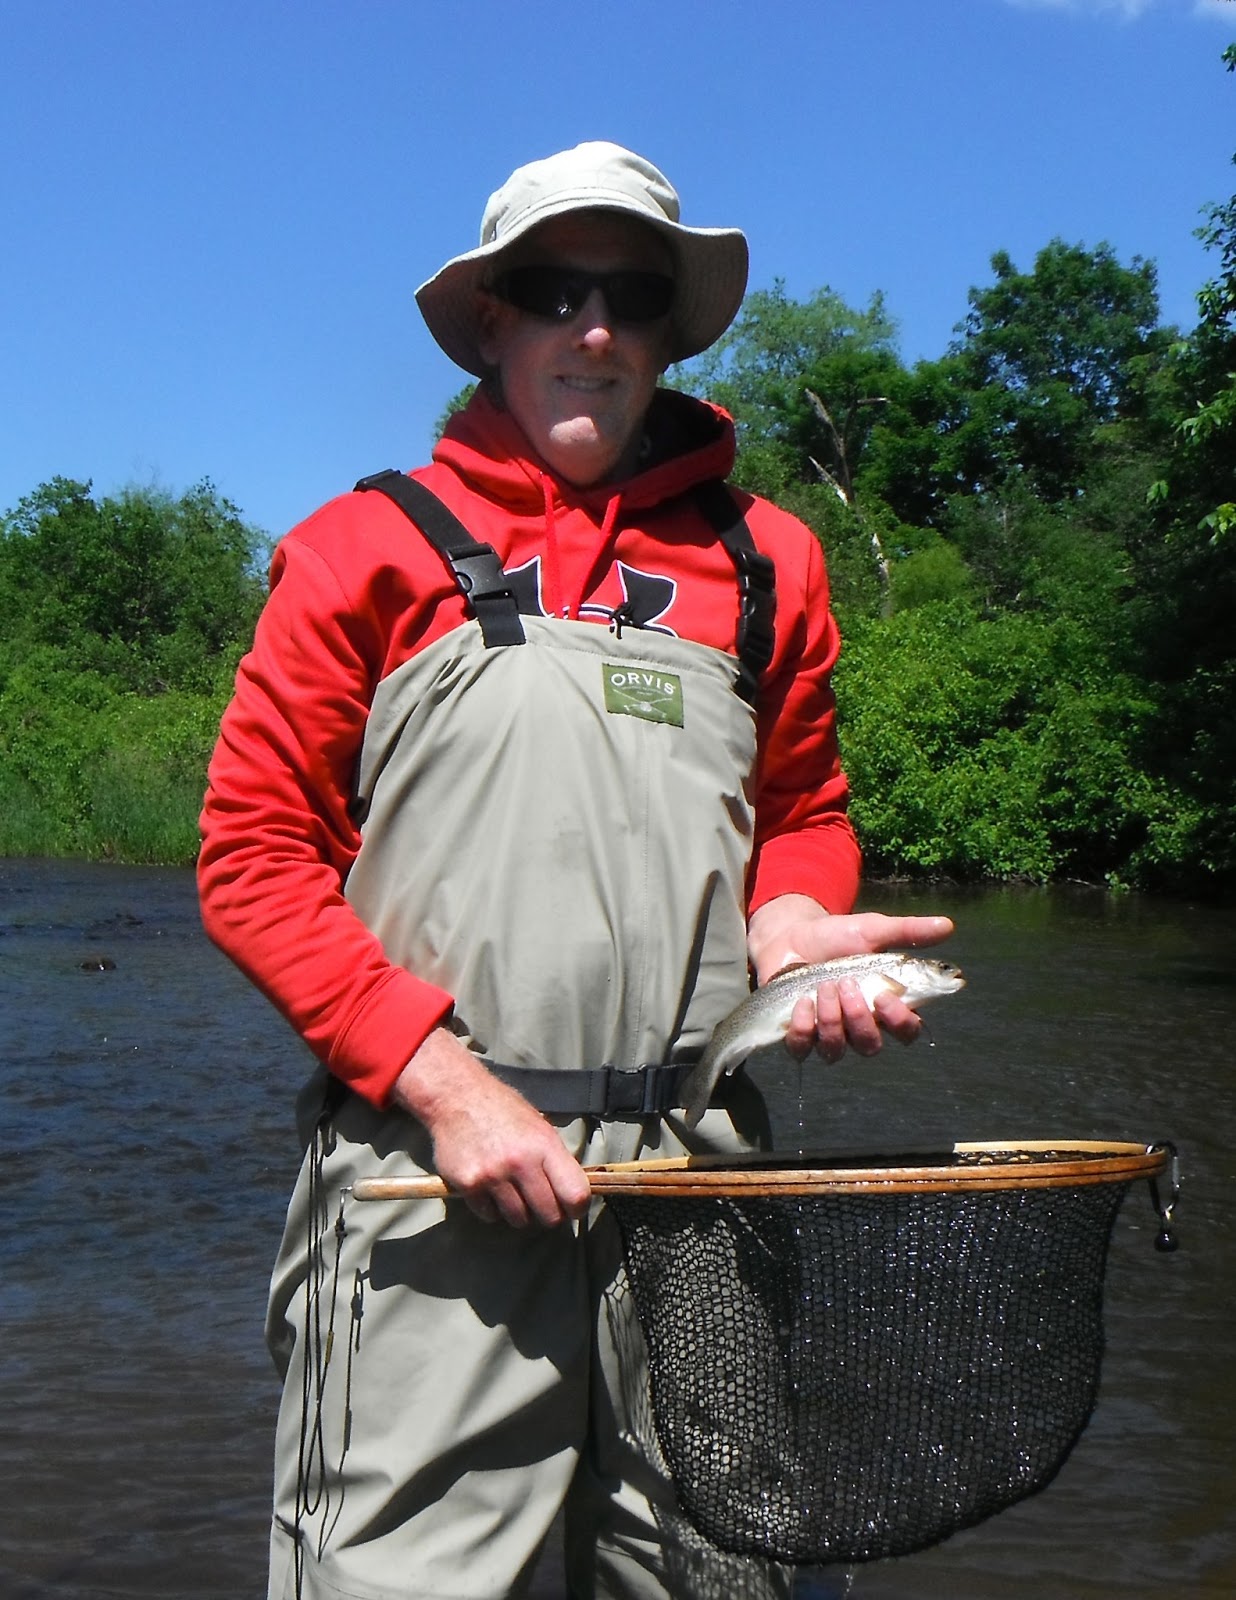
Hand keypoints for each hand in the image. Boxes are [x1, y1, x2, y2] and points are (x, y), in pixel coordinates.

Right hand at [390, 1029, 591, 1227]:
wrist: (456, 1096)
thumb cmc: (501, 1109)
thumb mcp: (538, 1126)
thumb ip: (553, 1160)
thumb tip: (570, 1194)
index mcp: (544, 1145)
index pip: (575, 1194)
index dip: (577, 1208)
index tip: (572, 1209)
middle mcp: (521, 1163)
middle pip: (549, 1215)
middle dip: (548, 1214)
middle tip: (540, 1204)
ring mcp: (493, 1175)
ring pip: (518, 1219)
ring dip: (518, 1212)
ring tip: (512, 1192)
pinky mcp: (468, 1185)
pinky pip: (489, 1215)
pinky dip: (491, 1208)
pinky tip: (489, 1189)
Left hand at [747, 894, 954, 1063]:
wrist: (792, 935)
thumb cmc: (838, 937)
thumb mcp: (874, 930)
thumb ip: (909, 932)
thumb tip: (948, 926)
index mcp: (884, 1007)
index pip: (907, 1032)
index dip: (901, 1023)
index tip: (886, 996)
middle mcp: (859, 1027)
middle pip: (871, 1045)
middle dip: (859, 1017)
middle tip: (846, 984)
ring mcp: (827, 1034)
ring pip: (836, 1050)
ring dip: (831, 1019)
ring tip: (823, 987)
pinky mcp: (798, 1034)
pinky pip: (802, 1048)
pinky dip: (802, 1028)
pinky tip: (801, 1002)